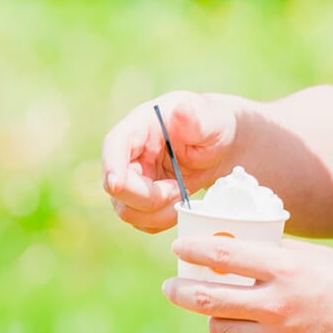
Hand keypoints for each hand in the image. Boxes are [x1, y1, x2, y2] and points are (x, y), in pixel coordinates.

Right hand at [102, 91, 236, 232]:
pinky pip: (141, 221)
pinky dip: (162, 220)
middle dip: (148, 196)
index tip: (118, 184)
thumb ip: (197, 118)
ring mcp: (133, 178)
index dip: (111, 166)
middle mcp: (129, 154)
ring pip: (126, 209)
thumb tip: (182, 111)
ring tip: (182, 193)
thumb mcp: (212, 118)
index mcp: (140, 126)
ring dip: (157, 212)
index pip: (114, 145)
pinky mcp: (141, 199)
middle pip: (117, 186)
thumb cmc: (214, 125)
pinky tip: (180, 203)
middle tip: (179, 188)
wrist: (221, 146)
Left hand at [163, 237, 332, 332]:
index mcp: (288, 269)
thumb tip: (246, 247)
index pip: (224, 255)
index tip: (180, 249)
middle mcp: (277, 305)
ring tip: (224, 310)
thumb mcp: (324, 259)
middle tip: (173, 286)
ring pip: (221, 330)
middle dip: (182, 291)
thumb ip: (284, 255)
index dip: (195, 250)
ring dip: (218, 318)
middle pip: (208, 298)